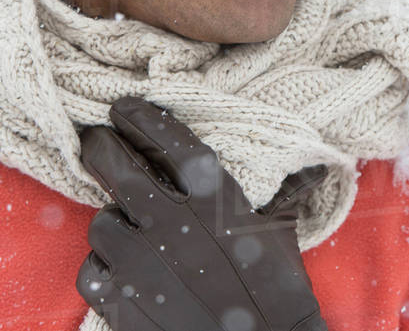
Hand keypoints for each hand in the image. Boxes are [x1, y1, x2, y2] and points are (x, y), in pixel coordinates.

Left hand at [76, 95, 328, 330]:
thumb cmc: (277, 294)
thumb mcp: (282, 234)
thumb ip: (286, 193)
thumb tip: (317, 163)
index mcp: (211, 195)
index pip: (163, 137)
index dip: (137, 116)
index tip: (122, 108)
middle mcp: (170, 220)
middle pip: (113, 165)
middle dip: (101, 147)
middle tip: (97, 143)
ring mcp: (139, 261)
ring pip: (101, 221)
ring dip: (112, 222)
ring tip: (129, 231)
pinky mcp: (119, 300)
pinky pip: (91, 270)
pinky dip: (102, 270)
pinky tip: (123, 274)